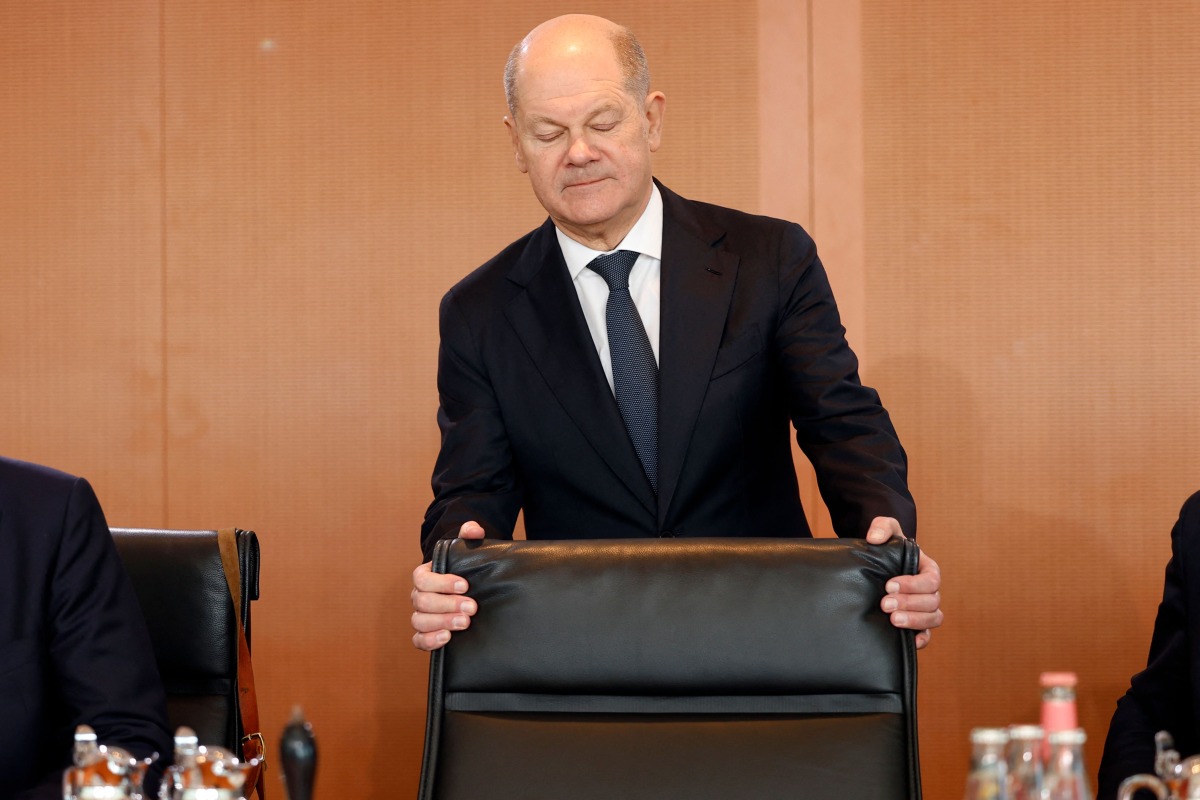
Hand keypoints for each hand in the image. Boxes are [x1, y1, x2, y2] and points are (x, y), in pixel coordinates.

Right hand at [411, 521, 484, 650]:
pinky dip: (430, 640)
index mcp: (424, 575)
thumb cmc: (464, 569)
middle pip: (422, 601)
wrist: (468, 589)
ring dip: (442, 622)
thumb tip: (473, 529)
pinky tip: (447, 638)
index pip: (422, 579)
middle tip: (472, 607)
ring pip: (419, 621)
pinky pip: (419, 640)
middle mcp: (418, 596)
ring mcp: (421, 615)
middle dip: (448, 605)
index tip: (465, 585)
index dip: (442, 583)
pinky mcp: (426, 633)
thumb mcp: (468, 551)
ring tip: (465, 622)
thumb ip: (470, 536)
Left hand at [866, 516, 942, 649]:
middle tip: (885, 604)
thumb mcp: (885, 530)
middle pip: (932, 601)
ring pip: (933, 618)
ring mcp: (924, 608)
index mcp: (927, 569)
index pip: (930, 579)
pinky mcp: (915, 623)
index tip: (889, 585)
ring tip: (893, 620)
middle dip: (909, 603)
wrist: (876, 563)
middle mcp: (929, 590)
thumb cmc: (886, 546)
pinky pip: (927, 635)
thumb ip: (882, 526)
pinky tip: (910, 641)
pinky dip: (922, 639)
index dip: (912, 585)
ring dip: (914, 620)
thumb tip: (874, 538)